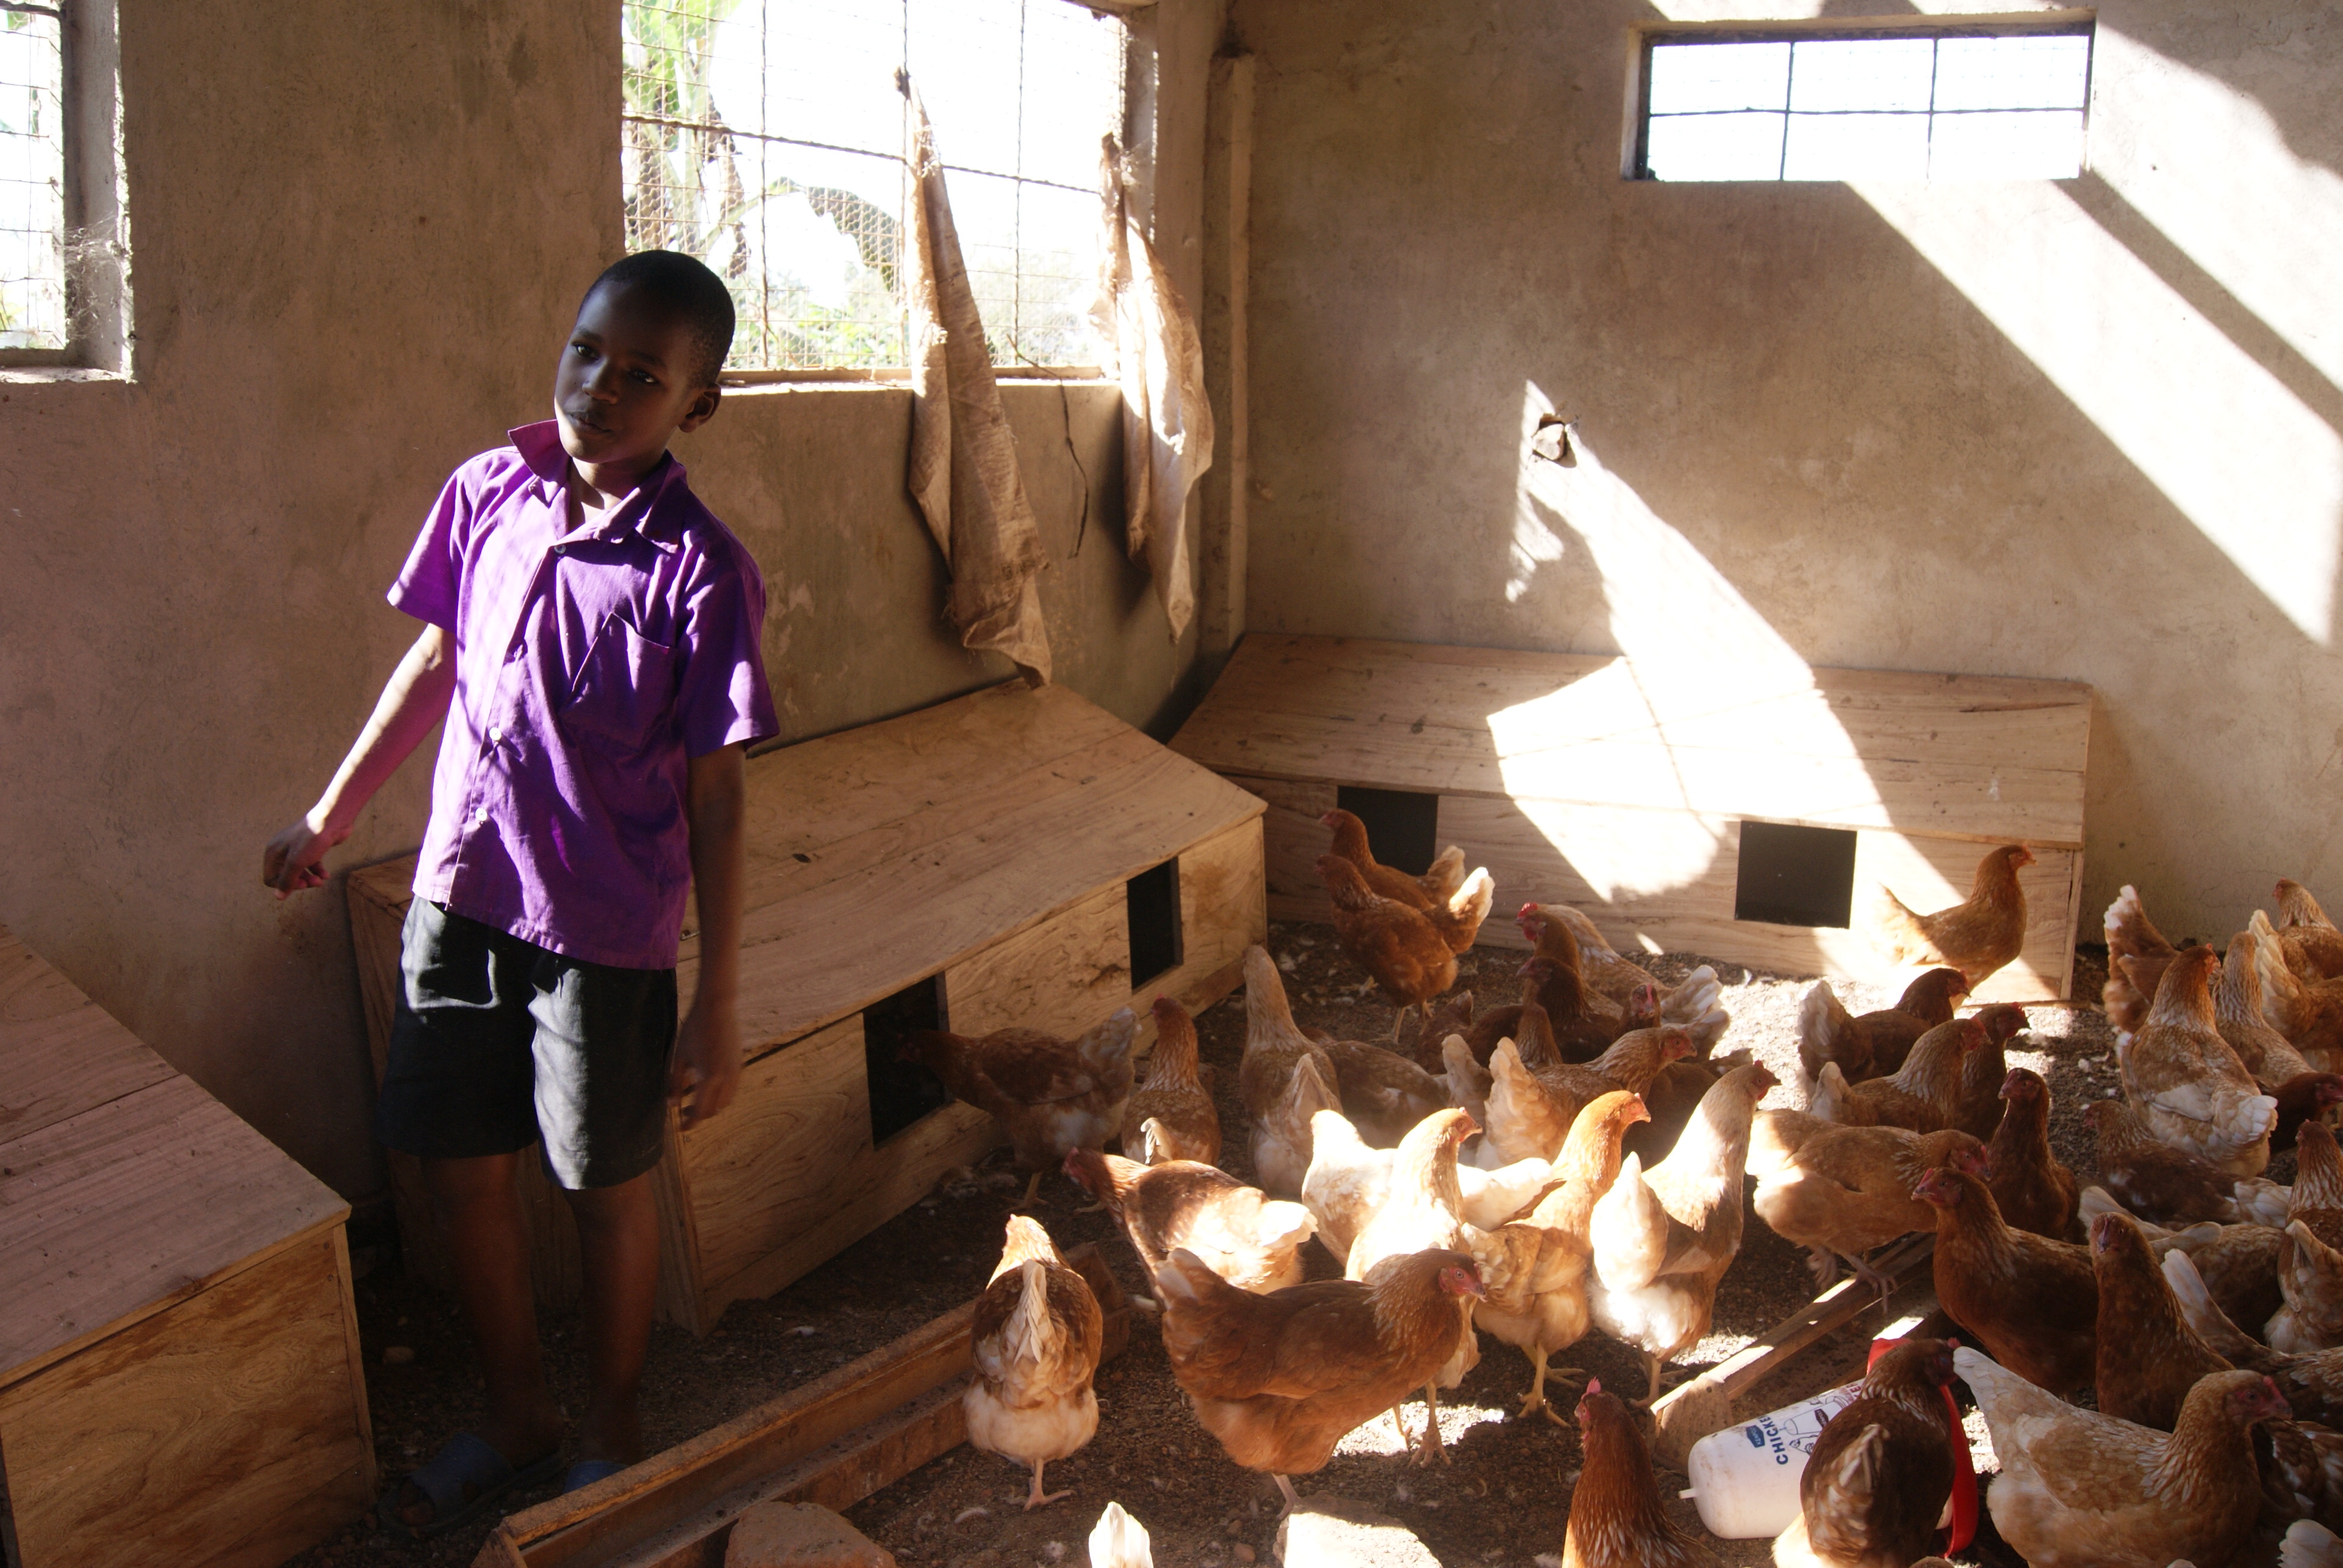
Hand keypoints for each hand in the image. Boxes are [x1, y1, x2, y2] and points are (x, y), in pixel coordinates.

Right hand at [262, 809, 349, 898]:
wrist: (332, 820)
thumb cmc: (311, 839)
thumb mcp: (296, 862)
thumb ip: (287, 880)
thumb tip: (278, 897)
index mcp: (273, 853)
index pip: (271, 878)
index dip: (285, 885)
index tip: (300, 885)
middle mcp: (282, 851)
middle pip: (286, 876)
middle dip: (300, 882)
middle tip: (313, 884)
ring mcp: (297, 849)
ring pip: (299, 872)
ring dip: (310, 879)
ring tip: (321, 881)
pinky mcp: (310, 848)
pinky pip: (310, 865)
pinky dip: (317, 871)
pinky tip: (326, 875)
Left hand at [669, 996, 742, 1130]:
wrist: (717, 1008)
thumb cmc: (694, 1030)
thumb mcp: (679, 1057)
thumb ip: (675, 1083)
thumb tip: (671, 1105)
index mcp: (709, 1077)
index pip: (699, 1111)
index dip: (689, 1123)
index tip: (680, 1128)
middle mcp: (725, 1078)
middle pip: (713, 1110)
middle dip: (698, 1115)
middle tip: (683, 1111)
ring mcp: (735, 1072)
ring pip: (725, 1102)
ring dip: (710, 1105)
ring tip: (695, 1098)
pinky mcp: (739, 1065)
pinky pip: (731, 1089)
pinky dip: (720, 1094)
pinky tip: (707, 1085)